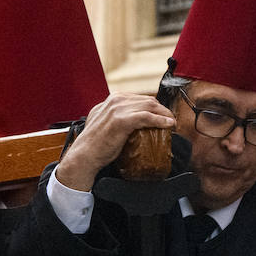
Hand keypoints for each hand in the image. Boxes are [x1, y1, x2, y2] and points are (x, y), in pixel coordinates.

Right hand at [54, 93, 175, 190]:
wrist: (84, 156)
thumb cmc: (94, 146)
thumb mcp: (104, 124)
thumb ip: (114, 118)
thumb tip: (130, 123)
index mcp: (110, 100)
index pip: (139, 98)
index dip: (153, 107)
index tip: (162, 115)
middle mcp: (114, 101)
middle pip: (147, 100)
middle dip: (162, 109)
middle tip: (170, 120)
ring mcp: (118, 109)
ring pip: (149, 106)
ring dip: (164, 114)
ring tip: (172, 123)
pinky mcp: (122, 120)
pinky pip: (147, 117)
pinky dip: (160, 120)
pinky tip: (168, 125)